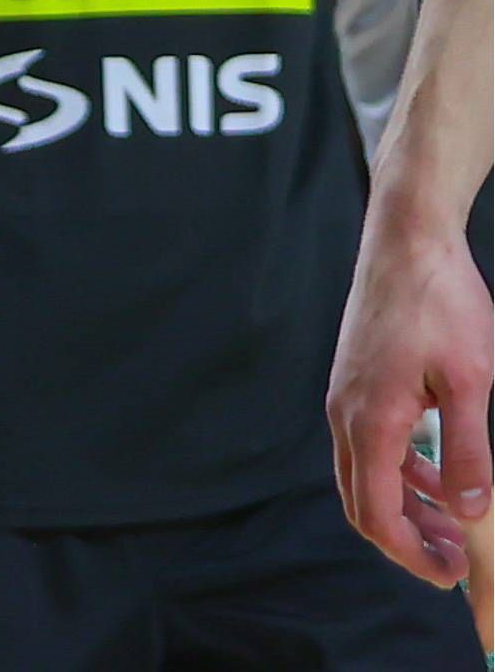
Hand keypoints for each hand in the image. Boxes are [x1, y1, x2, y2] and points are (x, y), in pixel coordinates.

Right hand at [328, 218, 492, 586]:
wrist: (407, 243)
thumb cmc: (440, 305)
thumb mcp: (471, 382)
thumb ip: (468, 451)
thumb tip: (471, 511)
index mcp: (370, 421)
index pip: (376, 513)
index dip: (412, 554)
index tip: (452, 574)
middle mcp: (346, 415)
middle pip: (362, 502)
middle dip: (407, 539)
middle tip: (456, 558)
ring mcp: (346, 398)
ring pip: (365, 475)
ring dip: (407, 506)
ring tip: (456, 519)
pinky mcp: (356, 383)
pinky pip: (370, 445)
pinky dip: (402, 471)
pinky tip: (439, 468)